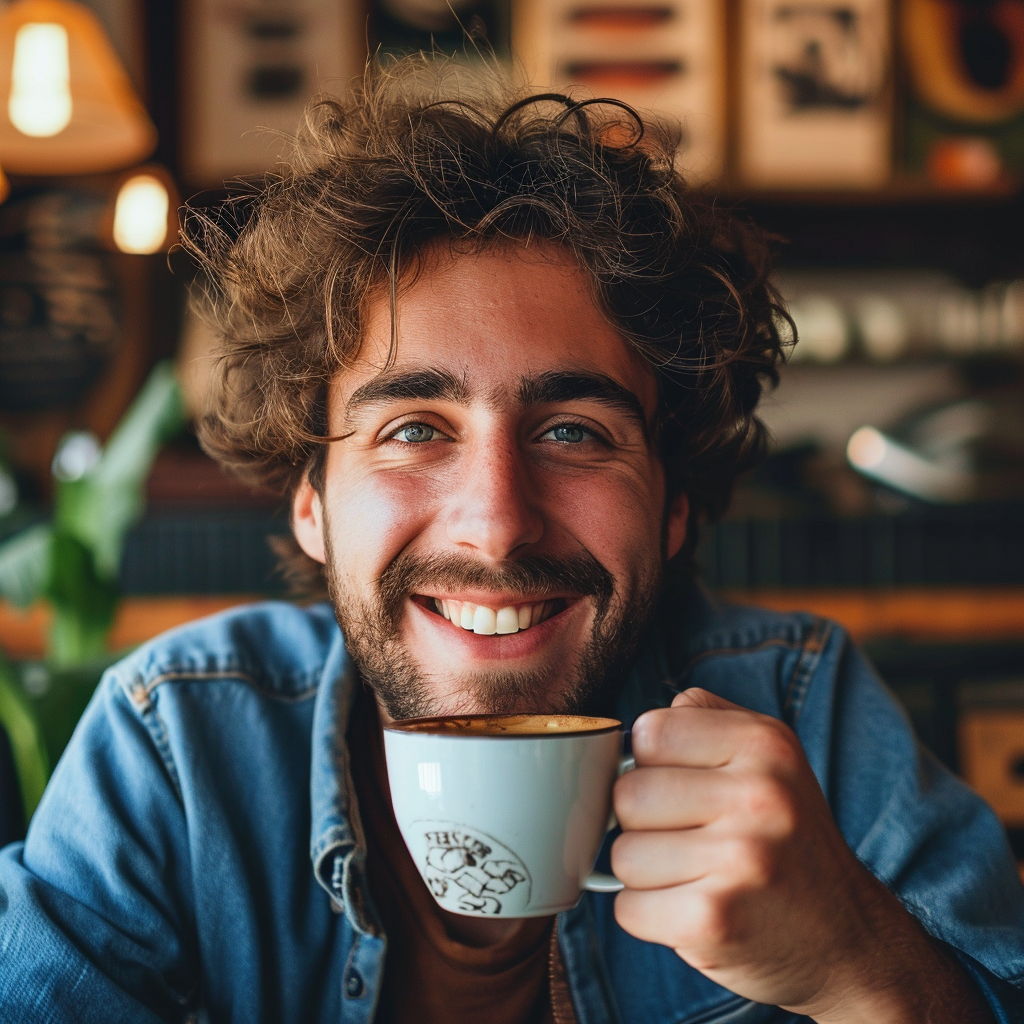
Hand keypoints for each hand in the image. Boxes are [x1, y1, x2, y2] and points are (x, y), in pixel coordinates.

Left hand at [610, 689, 991, 1022]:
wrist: (849, 939)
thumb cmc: (785, 839)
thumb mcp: (767, 758)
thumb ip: (702, 719)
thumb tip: (634, 727)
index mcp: (764, 743)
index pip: (649, 732)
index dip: (649, 764)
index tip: (680, 789)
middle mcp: (758, 795)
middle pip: (627, 794)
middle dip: (642, 822)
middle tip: (690, 840)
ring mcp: (739, 859)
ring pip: (623, 854)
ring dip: (646, 874)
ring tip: (696, 878)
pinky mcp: (715, 920)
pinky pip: (628, 908)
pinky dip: (648, 916)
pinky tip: (694, 913)